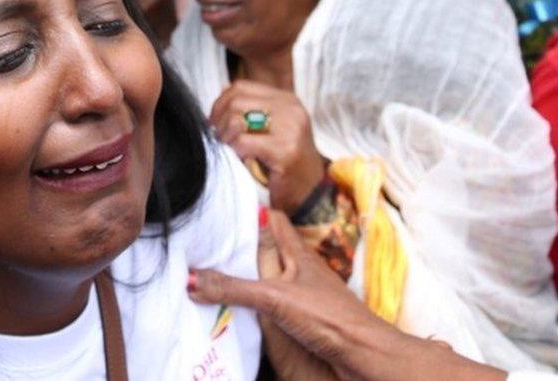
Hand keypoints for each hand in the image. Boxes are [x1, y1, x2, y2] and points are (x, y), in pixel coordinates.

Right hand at [188, 209, 507, 380]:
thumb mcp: (275, 297)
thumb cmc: (330, 317)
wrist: (366, 355)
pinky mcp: (307, 319)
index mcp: (298, 254)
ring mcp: (307, 295)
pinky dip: (256, 302)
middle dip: (245, 243)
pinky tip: (243, 308)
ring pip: (272, 276)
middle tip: (212, 239)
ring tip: (217, 271)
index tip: (228, 202)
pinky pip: (274, 302)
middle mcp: (303, 271)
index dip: (254, 209)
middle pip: (270, 249)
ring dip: (249, 274)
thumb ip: (234, 288)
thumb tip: (192, 278)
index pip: (274, 220)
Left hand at [209, 81, 324, 212]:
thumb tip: (222, 90)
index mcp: (286, 100)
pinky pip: (242, 142)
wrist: (309, 193)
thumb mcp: (271, 128)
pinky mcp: (284, 150)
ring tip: (229, 149)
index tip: (214, 123)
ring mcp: (290, 128)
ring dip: (225, 136)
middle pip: (236, 101)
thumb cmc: (284, 162)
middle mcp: (290, 109)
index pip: (240, 87)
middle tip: (219, 139)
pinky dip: (234, 150)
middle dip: (219, 121)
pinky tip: (239, 159)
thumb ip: (251, 108)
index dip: (220, 103)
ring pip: (237, 119)